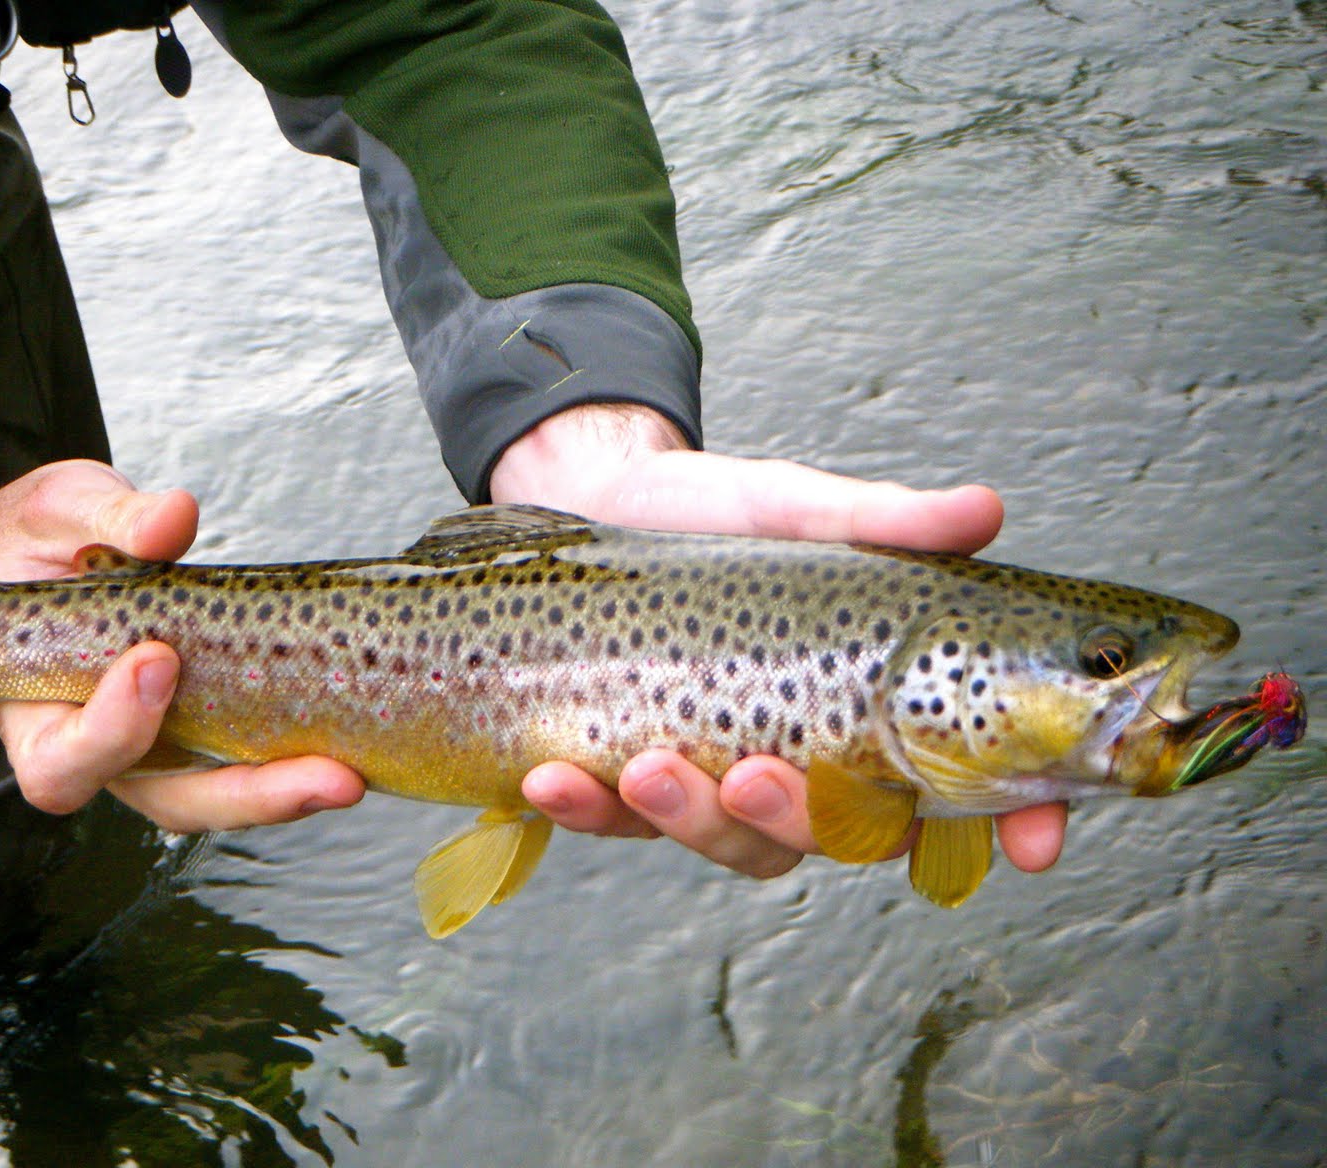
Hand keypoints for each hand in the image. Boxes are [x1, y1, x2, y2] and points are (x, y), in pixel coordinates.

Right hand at [0, 459, 363, 831]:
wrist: (38, 555)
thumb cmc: (37, 546)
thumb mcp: (58, 511)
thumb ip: (109, 516)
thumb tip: (171, 519)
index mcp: (36, 708)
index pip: (63, 759)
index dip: (111, 729)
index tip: (155, 659)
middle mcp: (97, 743)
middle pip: (164, 801)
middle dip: (247, 794)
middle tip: (322, 772)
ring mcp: (156, 744)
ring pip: (215, 795)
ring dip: (285, 791)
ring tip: (349, 774)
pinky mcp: (205, 726)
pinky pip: (247, 760)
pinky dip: (295, 758)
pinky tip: (348, 743)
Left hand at [491, 405, 1067, 878]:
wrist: (597, 499)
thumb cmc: (715, 511)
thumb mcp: (796, 507)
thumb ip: (885, 521)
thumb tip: (983, 510)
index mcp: (872, 710)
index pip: (966, 787)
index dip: (1011, 826)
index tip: (1031, 843)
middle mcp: (809, 760)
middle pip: (841, 838)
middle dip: (805, 823)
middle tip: (764, 776)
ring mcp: (720, 780)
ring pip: (736, 846)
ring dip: (692, 821)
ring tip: (645, 768)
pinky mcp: (629, 782)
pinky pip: (618, 824)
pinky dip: (588, 810)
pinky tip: (553, 775)